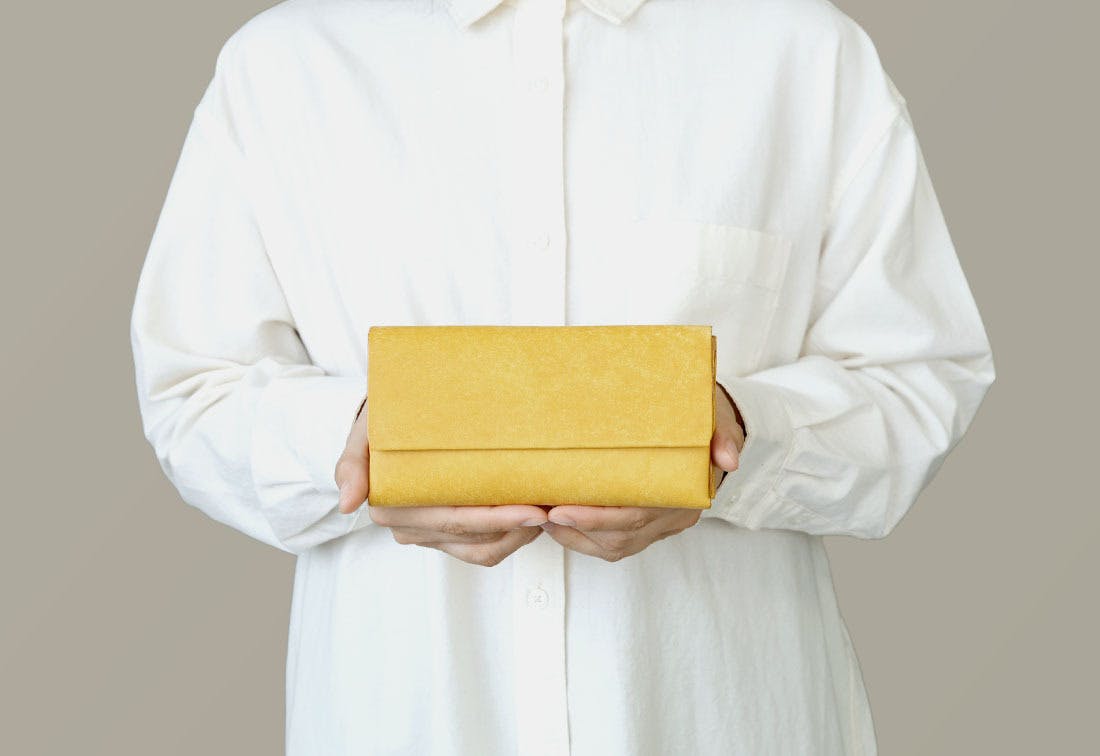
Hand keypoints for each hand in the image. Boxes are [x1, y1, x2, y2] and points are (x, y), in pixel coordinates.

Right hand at [333, 394, 549, 566]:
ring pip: (482, 550)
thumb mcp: (363, 432)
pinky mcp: (447, 535)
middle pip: (473, 538)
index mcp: (390, 506)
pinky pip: (484, 549)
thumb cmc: (381, 420)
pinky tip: (533, 518)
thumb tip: (348, 503)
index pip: (453, 521)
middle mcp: (409, 527)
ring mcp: (430, 534)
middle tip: (551, 508)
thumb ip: (351, 464)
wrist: (388, 418)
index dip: (496, 519)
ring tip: (548, 512)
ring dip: (518, 537)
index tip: (530, 509)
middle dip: (515, 527)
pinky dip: (511, 538)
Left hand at [539, 381, 745, 561]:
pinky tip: (559, 522)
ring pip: (614, 546)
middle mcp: (674, 516)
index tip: (562, 508)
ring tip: (542, 515)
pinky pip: (613, 545)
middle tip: (541, 511)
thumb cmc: (706, 419)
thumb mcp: (718, 418)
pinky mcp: (648, 527)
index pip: (639, 514)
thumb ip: (723, 435)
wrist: (711, 430)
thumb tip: (727, 458)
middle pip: (621, 535)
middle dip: (577, 527)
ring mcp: (661, 525)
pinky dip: (583, 538)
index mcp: (689, 492)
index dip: (597, 517)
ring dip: (575, 535)